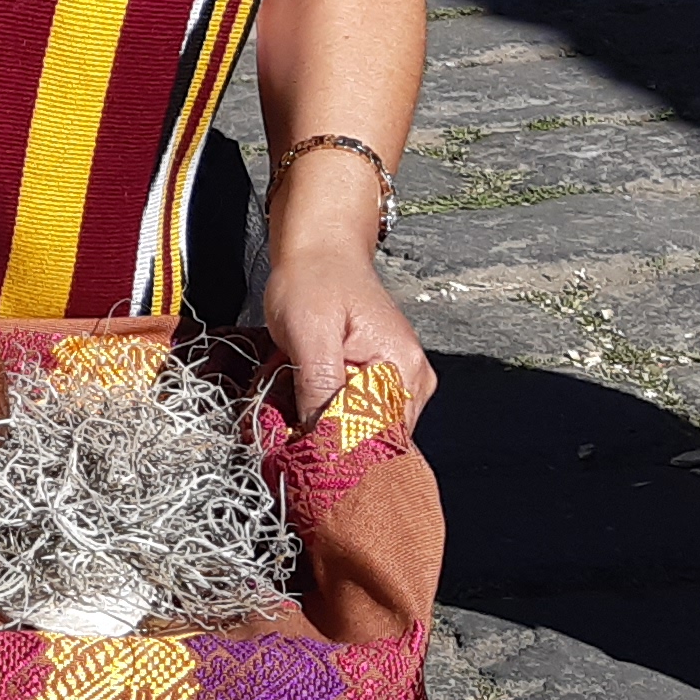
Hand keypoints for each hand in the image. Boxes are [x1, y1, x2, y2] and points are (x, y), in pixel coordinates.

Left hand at [267, 240, 433, 430]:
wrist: (320, 250)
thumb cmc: (315, 280)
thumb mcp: (308, 333)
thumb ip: (319, 387)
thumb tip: (321, 440)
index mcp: (403, 369)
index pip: (378, 437)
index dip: (337, 448)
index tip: (300, 448)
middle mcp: (411, 380)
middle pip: (371, 438)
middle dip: (327, 436)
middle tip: (288, 421)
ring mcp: (398, 381)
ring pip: (359, 428)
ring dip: (322, 423)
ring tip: (294, 397)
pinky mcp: (379, 380)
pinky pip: (354, 412)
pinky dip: (325, 409)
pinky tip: (305, 392)